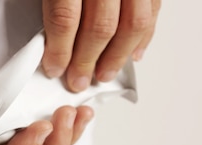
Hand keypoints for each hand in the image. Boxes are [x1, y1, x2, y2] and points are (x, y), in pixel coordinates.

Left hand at [41, 0, 160, 91]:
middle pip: (101, 26)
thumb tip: (49, 44)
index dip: (59, 50)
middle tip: (77, 81)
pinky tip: (133, 53)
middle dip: (87, 60)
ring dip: (118, 56)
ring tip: (104, 74)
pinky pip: (153, 9)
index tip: (54, 69)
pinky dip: (144, 36)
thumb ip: (53, 6)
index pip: (66, 19)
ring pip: (133, 23)